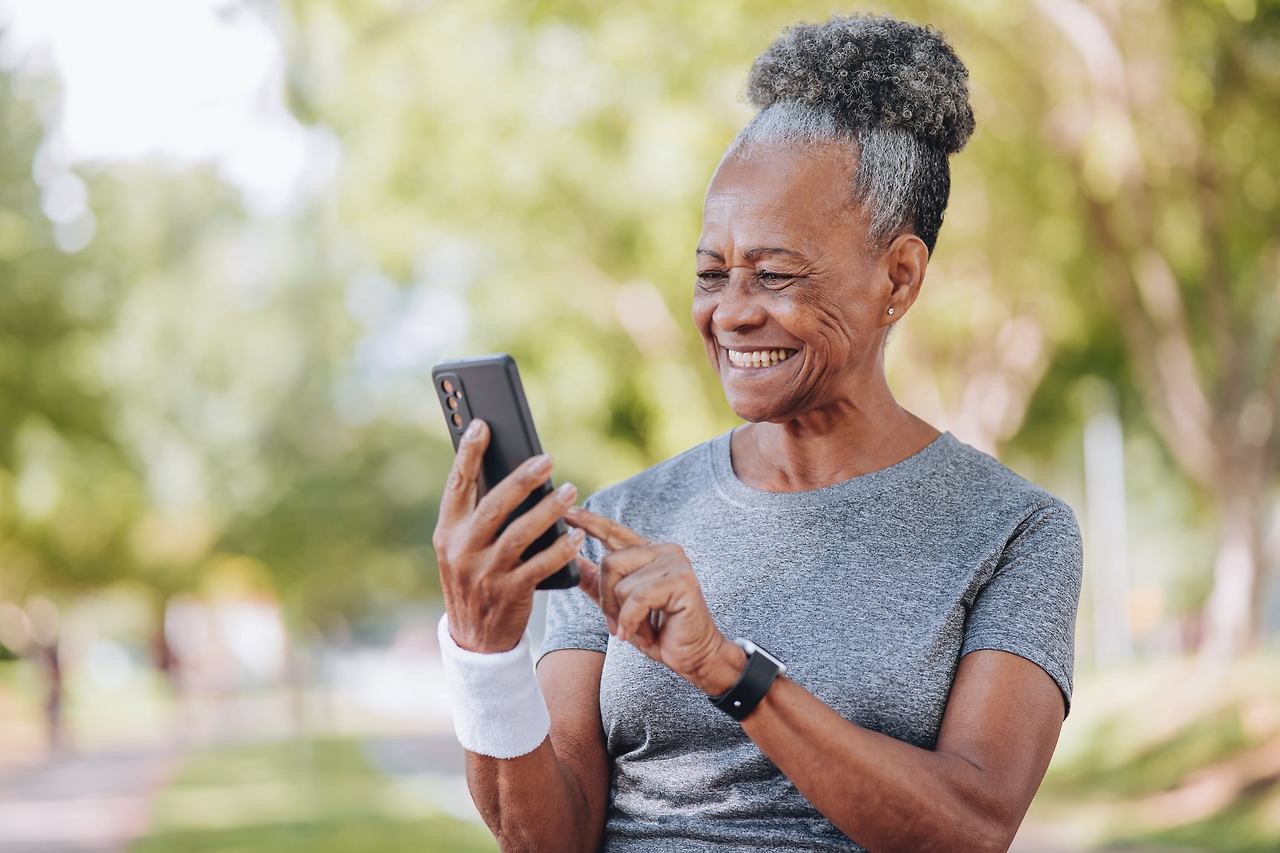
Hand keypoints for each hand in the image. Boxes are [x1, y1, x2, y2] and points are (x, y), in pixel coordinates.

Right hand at [432, 419, 585, 652]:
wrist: (475, 638)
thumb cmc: (475, 579)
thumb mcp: (462, 548)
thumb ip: (477, 516)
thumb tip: (509, 473)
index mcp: (448, 532)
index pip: (456, 485)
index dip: (468, 454)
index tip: (482, 424)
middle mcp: (462, 550)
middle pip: (494, 505)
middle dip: (522, 479)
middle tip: (547, 459)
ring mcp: (485, 573)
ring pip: (521, 533)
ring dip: (548, 511)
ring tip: (569, 491)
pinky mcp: (510, 592)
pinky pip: (541, 565)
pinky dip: (561, 549)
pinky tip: (576, 536)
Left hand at [564, 505, 745, 695]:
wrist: (693, 655)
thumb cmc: (659, 631)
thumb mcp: (619, 606)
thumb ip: (596, 582)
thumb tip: (570, 559)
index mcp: (647, 553)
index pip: (613, 532)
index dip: (589, 521)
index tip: (567, 512)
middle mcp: (663, 550)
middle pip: (610, 563)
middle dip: (608, 602)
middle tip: (622, 624)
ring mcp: (675, 562)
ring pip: (622, 585)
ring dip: (624, 617)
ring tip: (642, 629)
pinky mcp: (682, 581)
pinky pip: (638, 598)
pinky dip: (633, 622)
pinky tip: (643, 635)